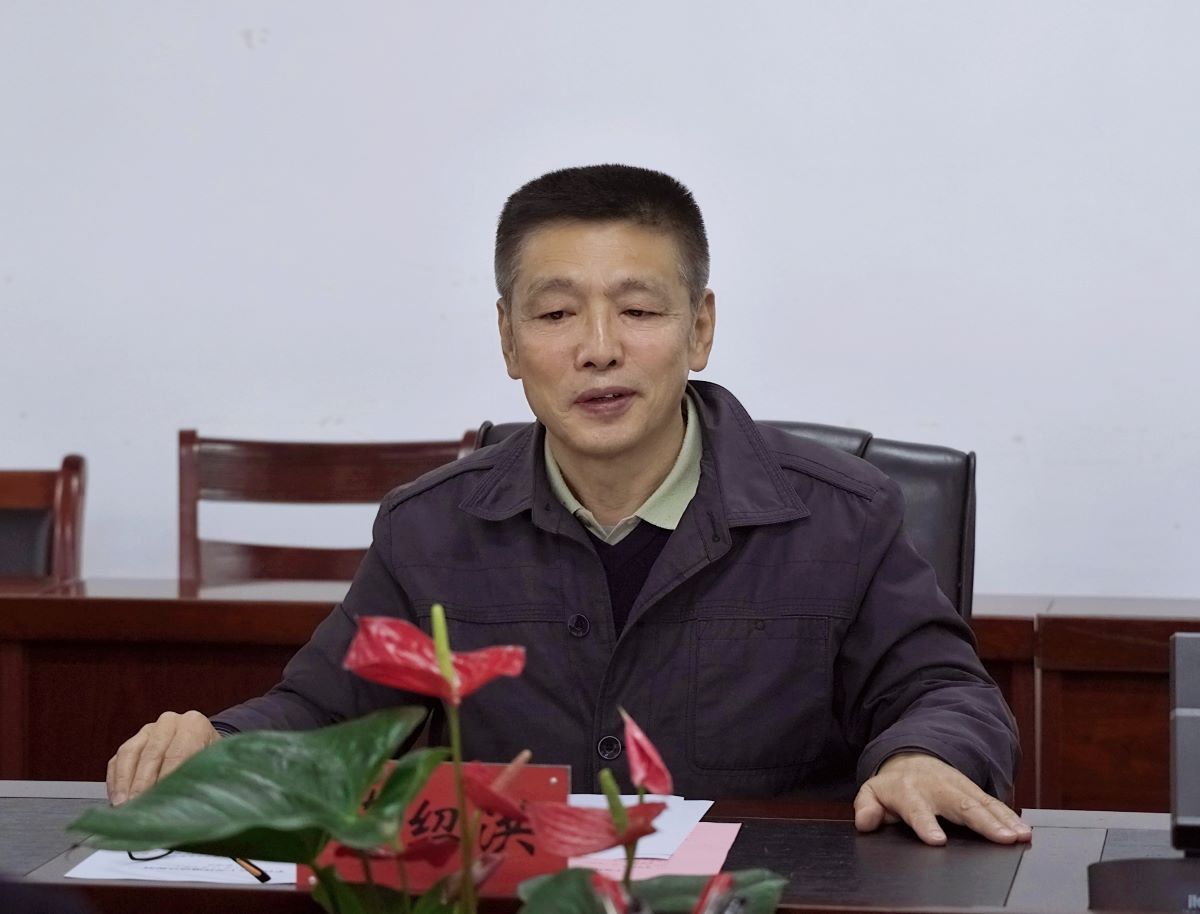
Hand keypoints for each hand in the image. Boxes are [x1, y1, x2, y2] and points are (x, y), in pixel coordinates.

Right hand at [106, 711, 218, 805]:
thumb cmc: (210, 760)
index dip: (166, 778)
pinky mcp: (132, 742)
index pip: (177, 753)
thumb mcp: (215, 765)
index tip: (158, 799)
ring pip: (129, 754)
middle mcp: (169, 722)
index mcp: (194, 724)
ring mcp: (147, 731)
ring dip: (124, 782)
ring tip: (121, 805)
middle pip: (151, 753)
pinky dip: (115, 781)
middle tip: (135, 805)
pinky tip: (115, 799)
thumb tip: (185, 801)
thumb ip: (203, 777)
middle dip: (142, 782)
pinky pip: (117, 760)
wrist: (203, 746)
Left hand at [853, 751, 1031, 845]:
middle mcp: (938, 788)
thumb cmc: (894, 785)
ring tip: (1020, 836)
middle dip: (983, 823)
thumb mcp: (872, 793)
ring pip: (983, 803)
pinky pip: (994, 803)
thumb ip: (866, 807)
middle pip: (961, 806)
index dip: (926, 825)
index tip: (938, 841)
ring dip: (1003, 820)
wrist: (912, 758)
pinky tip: (1023, 829)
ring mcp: (959, 787)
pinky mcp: (973, 790)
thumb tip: (866, 822)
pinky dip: (1010, 816)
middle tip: (1002, 838)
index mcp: (909, 792)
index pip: (917, 810)